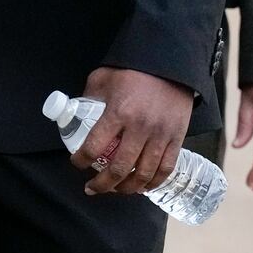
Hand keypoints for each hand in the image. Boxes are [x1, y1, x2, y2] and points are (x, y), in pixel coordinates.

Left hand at [70, 67, 192, 196]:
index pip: (95, 147)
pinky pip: (165, 169)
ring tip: (116, 190)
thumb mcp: (103, 77)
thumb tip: (77, 113)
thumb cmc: (134, 69)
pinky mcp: (176, 138)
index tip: (76, 163)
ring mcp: (160, 135)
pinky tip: (142, 187)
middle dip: (102, 184)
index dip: (81, 160)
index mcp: (118, 112)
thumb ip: (90, 96)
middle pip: (119, 168)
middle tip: (92, 188)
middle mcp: (140, 128)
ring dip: (127, 189)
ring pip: (143, 174)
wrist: (169, 62)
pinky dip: (153, 183)